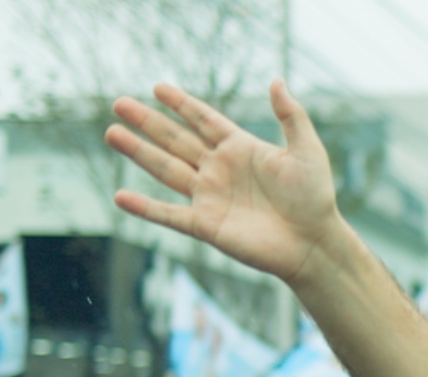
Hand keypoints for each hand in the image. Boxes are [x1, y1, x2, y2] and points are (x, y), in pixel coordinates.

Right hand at [106, 82, 341, 285]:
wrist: (314, 243)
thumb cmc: (315, 198)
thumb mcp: (307, 151)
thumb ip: (291, 116)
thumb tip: (277, 81)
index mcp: (241, 149)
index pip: (204, 120)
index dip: (182, 104)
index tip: (157, 87)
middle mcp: (220, 170)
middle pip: (176, 140)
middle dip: (148, 122)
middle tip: (119, 103)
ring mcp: (211, 197)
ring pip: (166, 170)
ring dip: (138, 152)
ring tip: (111, 133)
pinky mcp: (207, 226)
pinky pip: (169, 215)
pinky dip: (144, 208)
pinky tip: (120, 196)